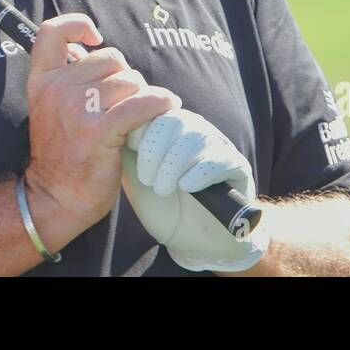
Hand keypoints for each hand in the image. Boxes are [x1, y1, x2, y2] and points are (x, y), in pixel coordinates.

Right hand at [24, 14, 181, 244]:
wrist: (54, 198)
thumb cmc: (61, 155)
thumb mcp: (51, 108)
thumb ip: (68, 78)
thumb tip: (93, 50)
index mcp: (42, 81)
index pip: (52, 32)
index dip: (76, 25)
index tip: (94, 36)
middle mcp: (57, 89)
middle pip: (110, 58)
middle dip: (125, 76)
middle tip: (125, 101)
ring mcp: (78, 109)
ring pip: (129, 80)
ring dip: (142, 94)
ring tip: (140, 113)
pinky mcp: (100, 130)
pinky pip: (142, 103)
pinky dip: (161, 102)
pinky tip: (167, 106)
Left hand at [121, 109, 269, 272]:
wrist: (190, 239)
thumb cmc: (161, 206)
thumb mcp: (135, 176)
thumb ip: (125, 150)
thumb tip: (110, 124)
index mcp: (171, 128)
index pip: (155, 110)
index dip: (141, 130)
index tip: (131, 153)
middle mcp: (196, 130)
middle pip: (175, 121)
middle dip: (155, 150)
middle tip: (147, 179)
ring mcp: (219, 146)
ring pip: (197, 138)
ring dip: (174, 165)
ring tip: (162, 189)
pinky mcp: (238, 166)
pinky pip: (220, 159)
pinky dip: (199, 173)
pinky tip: (187, 187)